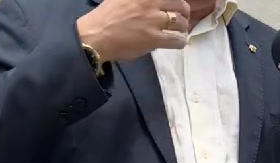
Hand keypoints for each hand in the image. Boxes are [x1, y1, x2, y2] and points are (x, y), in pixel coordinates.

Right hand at [76, 0, 190, 62]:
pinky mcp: (154, 38)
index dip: (176, 0)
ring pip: (180, 22)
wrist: (96, 35)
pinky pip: (176, 39)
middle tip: (182, 18)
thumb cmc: (106, 17)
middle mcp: (151, 2)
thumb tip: (152, 5)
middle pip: (179, 4)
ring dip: (183, 27)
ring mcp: (154, 20)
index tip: (175, 4)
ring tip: (181, 31)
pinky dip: (180, 41)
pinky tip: (179, 42)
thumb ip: (139, 0)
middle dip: (183, 11)